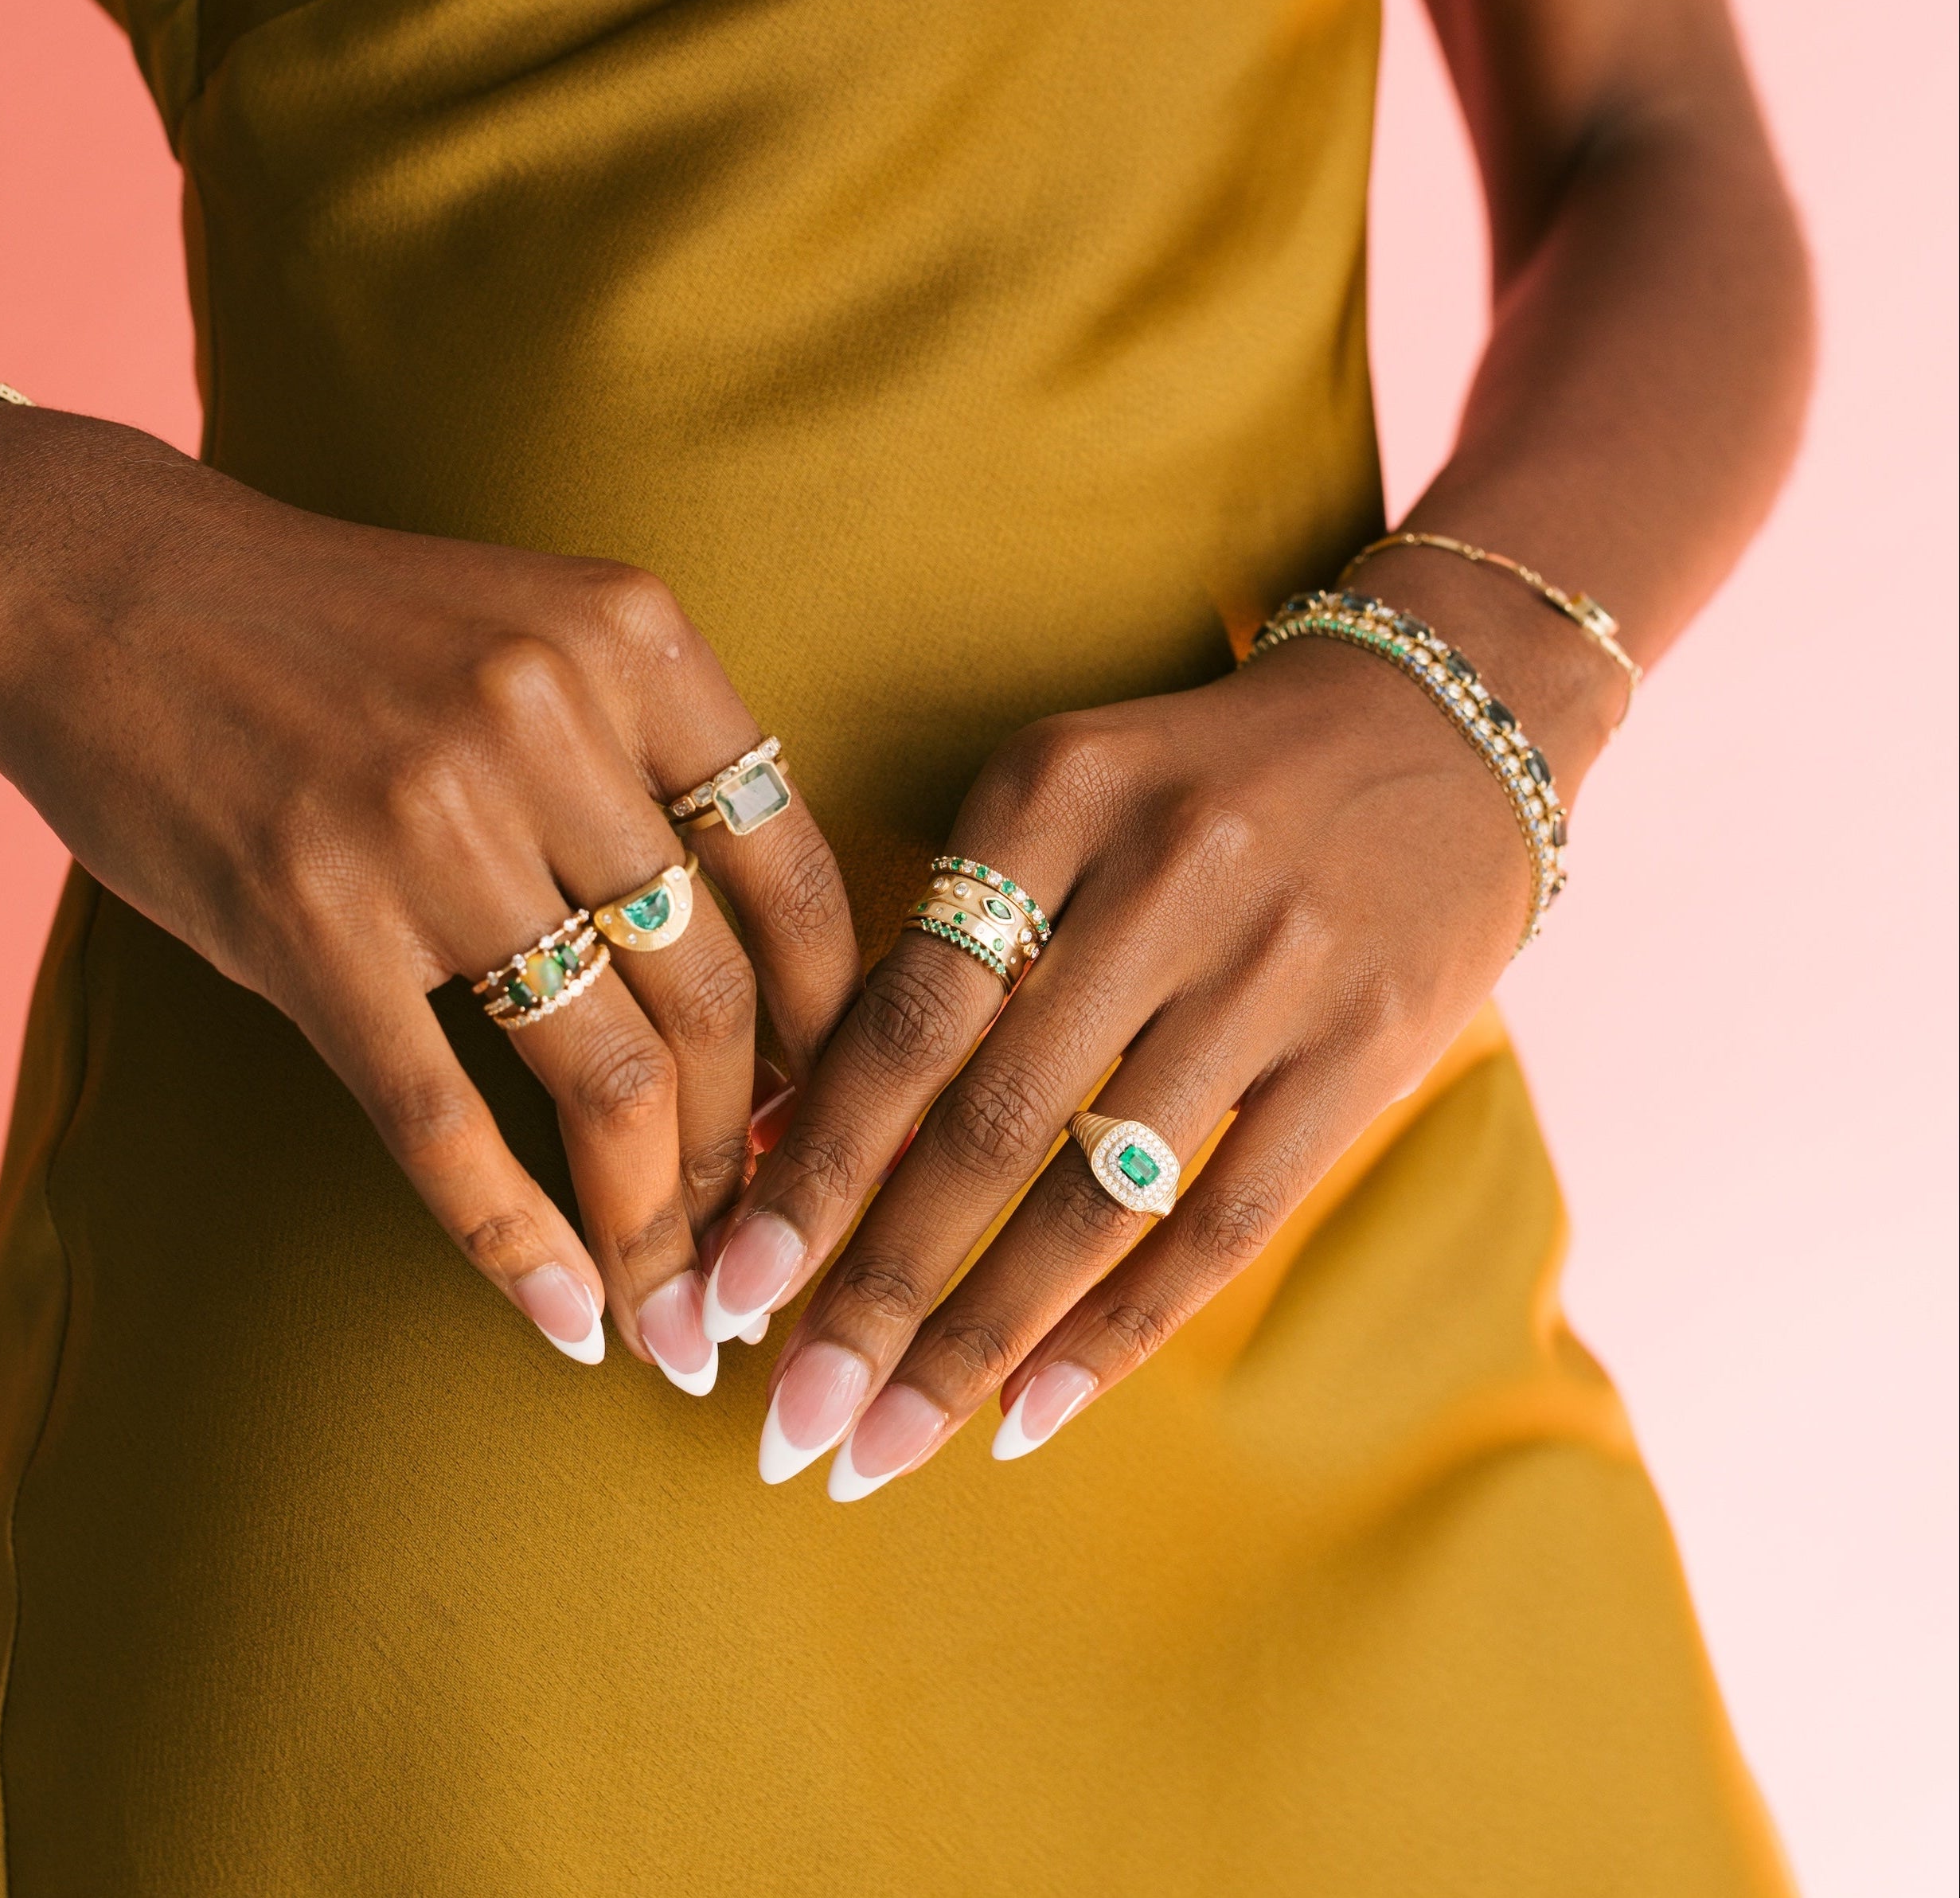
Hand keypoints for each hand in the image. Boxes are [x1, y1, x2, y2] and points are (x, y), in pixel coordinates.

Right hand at [0, 400, 860, 1386]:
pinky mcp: (306, 920)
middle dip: (755, 1157)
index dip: (834, 1028)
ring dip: (659, 1227)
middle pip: (713, 995)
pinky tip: (567, 1316)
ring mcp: (423, 824)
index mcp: (631, 643)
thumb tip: (764, 993)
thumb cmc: (346, 635)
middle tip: (762, 1252)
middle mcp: (545, 724)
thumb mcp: (536, 640)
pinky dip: (517, 1240)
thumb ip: (651, 775)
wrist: (107, 583)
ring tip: (681, 1319)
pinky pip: (442, 1119)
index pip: (794, 875)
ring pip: (604, 1073)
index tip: (832, 1119)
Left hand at [702, 554, 1623, 1492]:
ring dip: (976, 1342)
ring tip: (880, 1450)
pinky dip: (1118, 1331)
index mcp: (1051, 796)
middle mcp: (1160, 875)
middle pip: (985, 1124)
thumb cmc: (1202, 787)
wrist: (1443, 719)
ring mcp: (1275, 964)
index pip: (903, 1015)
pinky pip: (1224, 1222)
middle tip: (785, 1421)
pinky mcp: (1369, 1044)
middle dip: (872, 1292)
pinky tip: (1029, 1418)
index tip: (726, 1288)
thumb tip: (799, 1131)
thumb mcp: (1065, 804)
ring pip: (1095, 1194)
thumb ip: (950, 943)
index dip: (811, 1167)